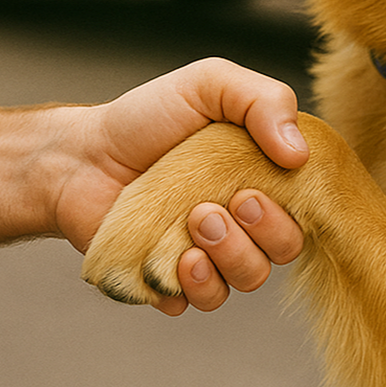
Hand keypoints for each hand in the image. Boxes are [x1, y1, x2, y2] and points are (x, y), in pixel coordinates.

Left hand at [52, 57, 307, 312]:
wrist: (81, 155)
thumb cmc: (147, 118)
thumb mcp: (208, 84)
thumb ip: (264, 99)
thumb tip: (300, 153)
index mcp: (260, 176)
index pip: (304, 208)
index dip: (288, 210)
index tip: (249, 192)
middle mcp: (242, 219)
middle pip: (284, 249)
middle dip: (258, 234)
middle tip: (211, 208)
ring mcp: (209, 254)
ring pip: (247, 279)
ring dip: (228, 258)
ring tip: (191, 225)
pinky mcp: (173, 282)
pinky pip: (199, 302)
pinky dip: (193, 286)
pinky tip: (173, 260)